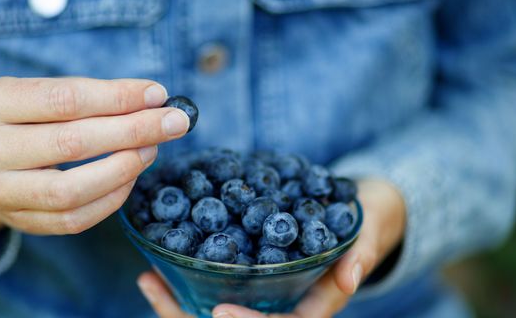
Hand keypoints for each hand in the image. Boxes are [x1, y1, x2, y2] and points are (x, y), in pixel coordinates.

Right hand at [0, 77, 188, 248]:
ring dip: (124, 168)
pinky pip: (75, 218)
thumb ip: (95, 96)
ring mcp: (0, 191)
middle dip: (134, 130)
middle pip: (72, 142)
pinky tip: (131, 177)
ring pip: (72, 189)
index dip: (118, 97)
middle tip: (173, 123)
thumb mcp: (46, 94)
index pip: (66, 99)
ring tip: (152, 150)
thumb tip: (155, 101)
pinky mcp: (19, 221)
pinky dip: (112, 198)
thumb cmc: (29, 119)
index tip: (158, 95)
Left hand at [137, 178, 405, 317]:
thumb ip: (361, 251)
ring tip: (147, 279)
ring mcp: (263, 295)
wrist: (355, 209)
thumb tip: (353, 276)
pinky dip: (182, 284)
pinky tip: (156, 268)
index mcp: (313, 306)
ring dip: (178, 302)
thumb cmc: (365, 221)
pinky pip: (212, 289)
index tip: (219, 312)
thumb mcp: (368, 231)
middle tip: (157, 289)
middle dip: (192, 316)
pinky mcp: (249, 277)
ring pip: (215, 313)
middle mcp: (282, 306)